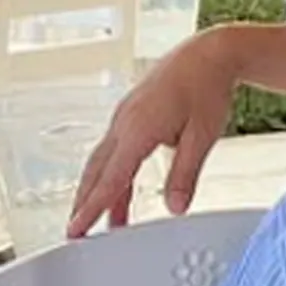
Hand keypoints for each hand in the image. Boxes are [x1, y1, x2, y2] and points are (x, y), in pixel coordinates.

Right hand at [67, 30, 236, 235]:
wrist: (209, 53)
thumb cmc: (207, 88)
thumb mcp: (202, 136)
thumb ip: (184, 174)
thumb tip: (175, 207)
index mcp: (138, 130)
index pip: (110, 179)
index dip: (93, 207)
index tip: (77, 229)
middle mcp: (124, 122)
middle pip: (97, 171)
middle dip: (85, 202)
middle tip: (76, 232)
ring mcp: (125, 116)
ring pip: (103, 160)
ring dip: (99, 189)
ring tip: (102, 219)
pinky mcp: (131, 113)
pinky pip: (113, 148)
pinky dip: (111, 170)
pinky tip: (120, 186)